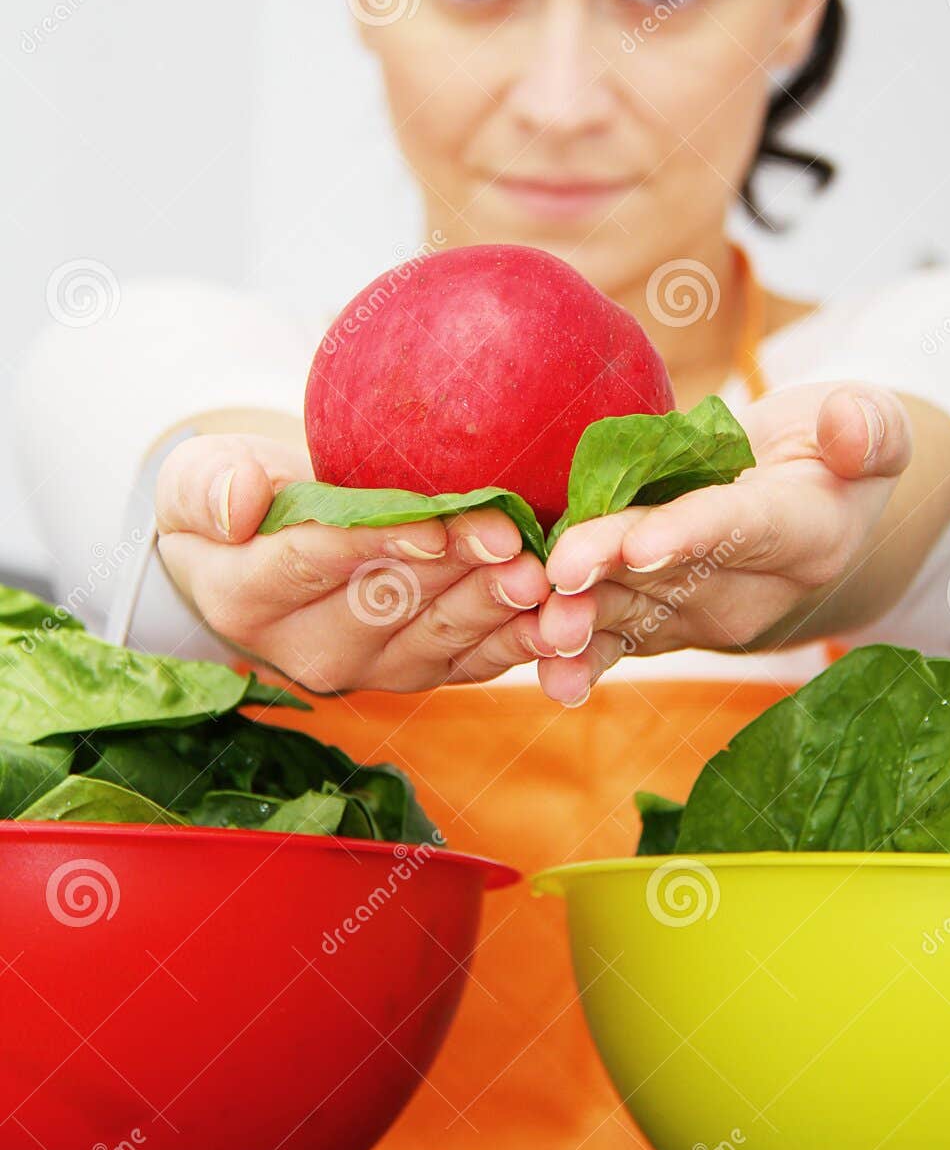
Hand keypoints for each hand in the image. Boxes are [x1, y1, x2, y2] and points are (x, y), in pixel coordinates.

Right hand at [156, 433, 553, 692]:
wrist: (272, 540)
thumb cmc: (239, 499)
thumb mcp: (198, 477)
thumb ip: (209, 487)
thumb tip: (239, 505)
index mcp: (245, 599)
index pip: (315, 564)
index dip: (378, 543)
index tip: (433, 524)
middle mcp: (304, 649)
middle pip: (387, 602)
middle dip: (452, 569)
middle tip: (509, 539)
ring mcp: (365, 669)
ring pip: (435, 637)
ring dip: (491, 607)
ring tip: (537, 574)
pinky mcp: (415, 672)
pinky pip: (468, 663)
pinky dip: (512, 643)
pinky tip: (552, 619)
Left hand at [535, 383, 912, 705]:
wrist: (807, 509)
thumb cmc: (834, 453)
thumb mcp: (872, 424)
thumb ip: (868, 427)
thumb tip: (846, 426)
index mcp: (806, 534)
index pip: (743, 529)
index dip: (692, 534)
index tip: (645, 544)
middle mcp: (754, 590)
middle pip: (672, 574)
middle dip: (612, 574)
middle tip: (561, 574)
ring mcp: (703, 614)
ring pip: (634, 611)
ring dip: (584, 623)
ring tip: (536, 629)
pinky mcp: (663, 622)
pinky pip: (619, 640)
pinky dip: (580, 657)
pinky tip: (542, 671)